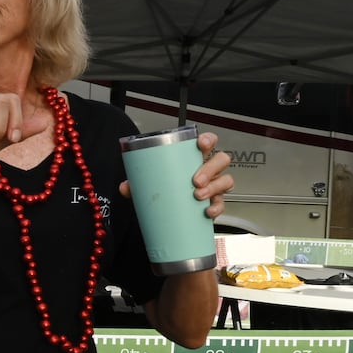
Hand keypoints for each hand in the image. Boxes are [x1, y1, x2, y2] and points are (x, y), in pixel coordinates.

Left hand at [118, 132, 233, 218]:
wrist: (169, 211)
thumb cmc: (165, 189)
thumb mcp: (150, 183)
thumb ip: (137, 183)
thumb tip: (125, 186)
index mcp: (192, 158)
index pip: (206, 142)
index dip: (208, 140)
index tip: (201, 144)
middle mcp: (207, 169)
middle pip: (220, 160)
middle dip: (210, 169)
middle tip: (195, 180)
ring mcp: (214, 185)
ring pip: (226, 180)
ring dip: (214, 187)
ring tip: (198, 195)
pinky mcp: (215, 202)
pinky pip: (222, 203)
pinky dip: (217, 207)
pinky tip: (206, 212)